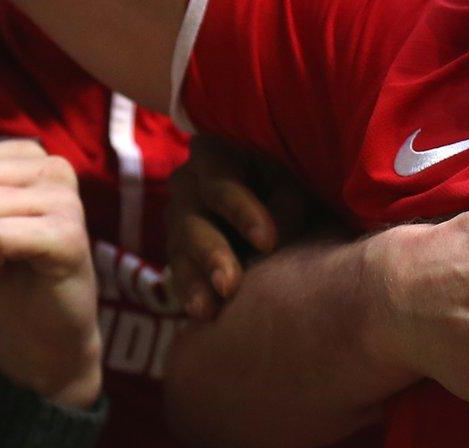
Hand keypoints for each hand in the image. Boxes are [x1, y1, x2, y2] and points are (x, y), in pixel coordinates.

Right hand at [166, 134, 316, 318]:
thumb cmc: (286, 185)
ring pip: (180, 251)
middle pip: (193, 221)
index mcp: (214, 155)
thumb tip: (271, 240)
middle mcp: (187, 184)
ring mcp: (177, 218)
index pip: (222, 184)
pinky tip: (202, 313)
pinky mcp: (177, 250)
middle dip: (213, 254)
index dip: (243, 212)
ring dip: (196, 282)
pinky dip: (191, 293)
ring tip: (209, 309)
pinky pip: (178, 273)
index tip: (268, 242)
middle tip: (229, 285)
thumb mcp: (292, 186)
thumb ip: (285, 206)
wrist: (274, 200)